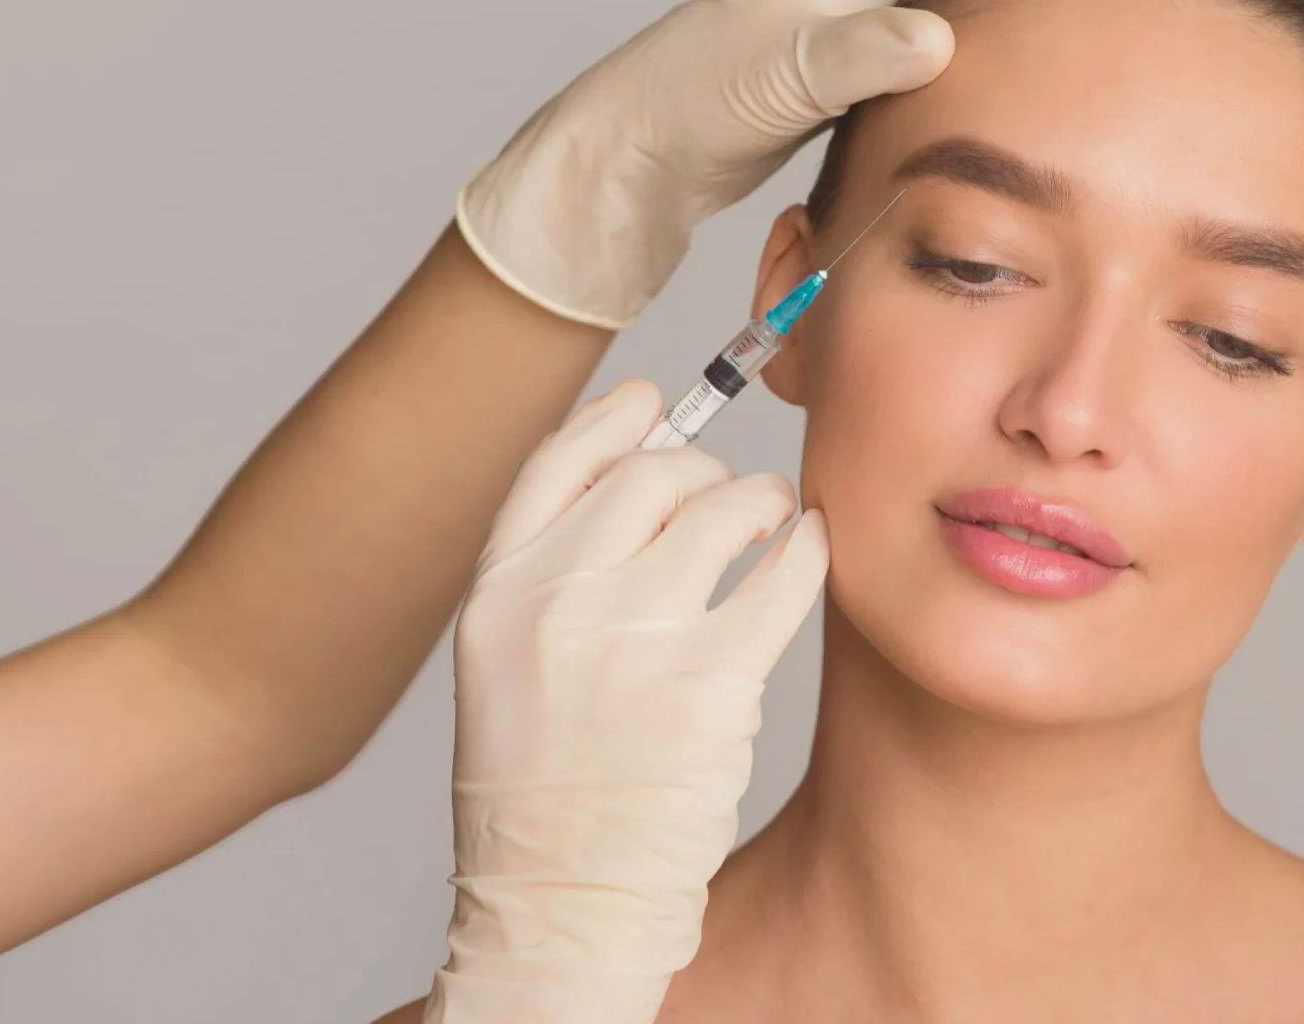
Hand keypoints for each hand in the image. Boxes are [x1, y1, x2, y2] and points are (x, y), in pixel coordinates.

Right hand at [424, 378, 828, 1022]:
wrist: (561, 899)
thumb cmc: (543, 788)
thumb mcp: (507, 668)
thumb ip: (554, 576)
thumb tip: (642, 473)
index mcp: (496, 594)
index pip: (556, 462)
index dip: (614, 418)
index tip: (657, 404)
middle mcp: (557, 603)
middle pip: (651, 475)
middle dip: (703, 472)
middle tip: (730, 496)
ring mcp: (635, 640)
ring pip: (722, 509)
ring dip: (760, 502)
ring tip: (772, 522)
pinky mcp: (713, 683)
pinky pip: (781, 574)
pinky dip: (805, 548)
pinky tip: (807, 550)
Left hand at [457, 0, 954, 329]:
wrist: (637, 159)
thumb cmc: (691, 101)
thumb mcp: (784, 74)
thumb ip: (861, 53)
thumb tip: (935, 41)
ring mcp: (844, 30)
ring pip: (927, 1)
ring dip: (972, 5)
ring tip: (1030, 17)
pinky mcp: (839, 78)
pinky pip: (909, 53)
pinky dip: (944, 58)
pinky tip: (973, 80)